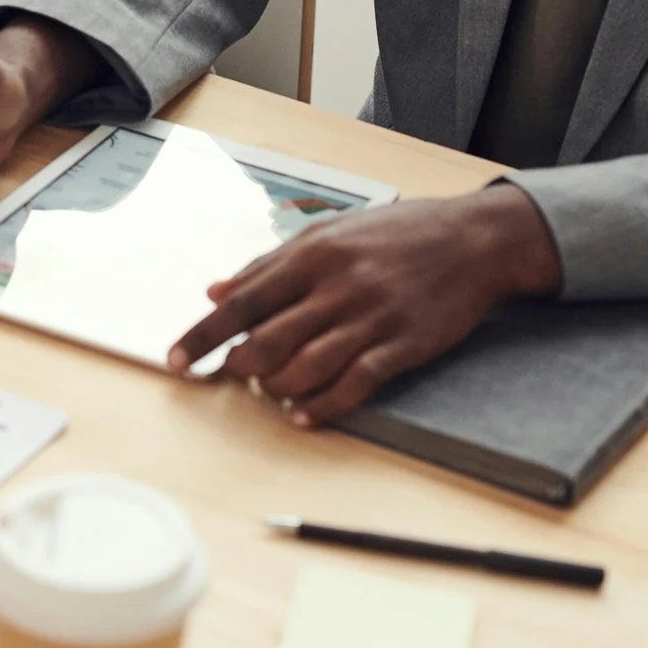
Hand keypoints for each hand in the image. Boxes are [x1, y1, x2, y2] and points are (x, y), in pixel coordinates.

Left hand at [168, 183, 562, 426]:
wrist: (472, 240)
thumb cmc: (394, 234)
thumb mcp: (327, 232)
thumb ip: (269, 264)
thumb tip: (215, 290)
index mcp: (312, 255)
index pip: (243, 301)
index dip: (204, 334)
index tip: (176, 360)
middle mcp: (337, 286)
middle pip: (269, 339)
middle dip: (239, 367)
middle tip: (230, 377)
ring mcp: (372, 317)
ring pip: (307, 366)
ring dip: (277, 388)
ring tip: (267, 393)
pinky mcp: (404, 344)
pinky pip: (356, 383)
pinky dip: (323, 405)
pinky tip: (303, 415)